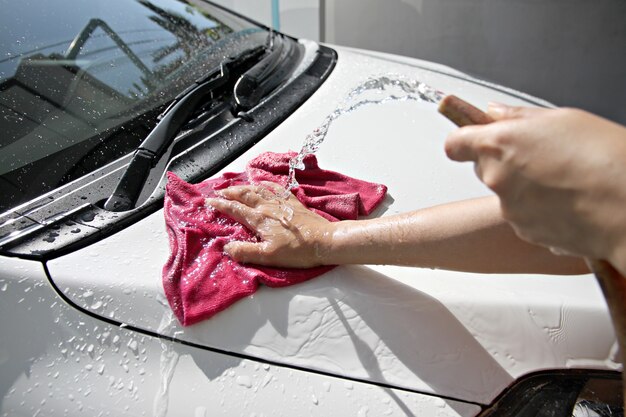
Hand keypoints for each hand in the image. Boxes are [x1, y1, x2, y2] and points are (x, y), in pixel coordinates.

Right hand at [205, 182, 333, 267]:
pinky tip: (261, 183)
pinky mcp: (293, 202)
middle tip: (218, 192)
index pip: (235, 209)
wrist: (325, 241)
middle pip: (244, 195)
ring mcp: (281, 202)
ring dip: (243, 187)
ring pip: (257, 189)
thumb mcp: (268, 256)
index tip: (209, 202)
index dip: (220, 205)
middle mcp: (268, 207)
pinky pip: (274, 188)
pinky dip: (264, 184)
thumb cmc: (297, 251)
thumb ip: (245, 252)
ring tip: (234, 187)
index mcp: (259, 220)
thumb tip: (227, 247)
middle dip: (229, 192)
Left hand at [445, 103, 625, 268]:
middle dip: (503, 161)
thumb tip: (496, 113)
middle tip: (539, 156)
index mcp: (499, 145)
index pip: (455, 144)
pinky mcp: (526, 232)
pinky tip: (570, 202)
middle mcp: (497, 179)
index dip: (463, 140)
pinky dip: (540, 210)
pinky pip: (525, 217)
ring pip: (507, 194)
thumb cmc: (605, 158)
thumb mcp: (563, 119)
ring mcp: (510, 209)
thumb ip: (519, 117)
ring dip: (525, 188)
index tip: (471, 137)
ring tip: (564, 181)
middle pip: (483, 168)